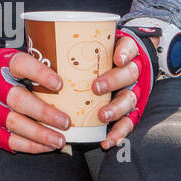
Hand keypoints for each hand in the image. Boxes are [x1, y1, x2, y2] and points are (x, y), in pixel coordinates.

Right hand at [0, 47, 72, 153]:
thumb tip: (71, 80)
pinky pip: (9, 139)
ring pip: (13, 123)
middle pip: (17, 100)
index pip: (20, 65)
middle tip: (65, 122)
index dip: (40, 74)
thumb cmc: (1, 71)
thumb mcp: (15, 60)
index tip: (59, 84)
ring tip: (59, 140)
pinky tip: (45, 146)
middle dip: (44, 113)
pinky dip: (29, 145)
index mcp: (2, 65)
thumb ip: (37, 68)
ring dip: (39, 134)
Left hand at [95, 28, 156, 149]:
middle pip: (129, 75)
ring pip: (130, 100)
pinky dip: (119, 132)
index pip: (129, 49)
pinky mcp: (131, 110)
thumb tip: (47, 41)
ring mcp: (132, 91)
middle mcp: (132, 73)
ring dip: (115, 109)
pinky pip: (129, 123)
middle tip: (96, 87)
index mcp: (125, 54)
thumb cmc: (106, 53)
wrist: (129, 60)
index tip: (117, 58)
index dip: (125, 53)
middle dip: (113, 82)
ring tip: (102, 115)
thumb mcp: (101, 42)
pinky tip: (108, 139)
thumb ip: (83, 42)